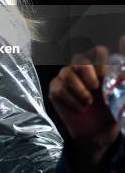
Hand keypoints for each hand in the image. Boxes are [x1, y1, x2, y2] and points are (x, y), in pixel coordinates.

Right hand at [49, 47, 120, 162]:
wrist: (98, 134)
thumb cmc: (111, 111)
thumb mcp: (120, 89)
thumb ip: (122, 67)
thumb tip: (124, 38)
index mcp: (99, 66)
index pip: (98, 51)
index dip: (101, 64)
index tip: (106, 79)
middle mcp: (80, 69)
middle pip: (79, 59)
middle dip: (87, 74)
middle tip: (95, 88)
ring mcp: (66, 78)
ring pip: (66, 72)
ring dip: (79, 90)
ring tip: (88, 103)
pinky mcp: (55, 89)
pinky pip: (59, 88)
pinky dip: (71, 100)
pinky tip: (80, 109)